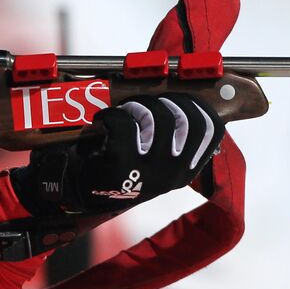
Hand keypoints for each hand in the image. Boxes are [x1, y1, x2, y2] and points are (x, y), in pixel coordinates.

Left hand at [12, 94, 224, 214]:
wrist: (78, 192)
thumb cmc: (117, 168)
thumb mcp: (153, 161)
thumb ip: (172, 137)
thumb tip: (186, 96)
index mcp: (185, 170)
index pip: (210, 129)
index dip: (196, 106)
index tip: (176, 99)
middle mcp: (172, 173)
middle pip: (184, 117)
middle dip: (163, 102)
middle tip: (143, 106)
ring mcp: (147, 170)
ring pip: (156, 116)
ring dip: (135, 106)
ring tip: (122, 114)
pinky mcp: (121, 164)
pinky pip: (123, 122)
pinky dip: (109, 116)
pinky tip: (102, 123)